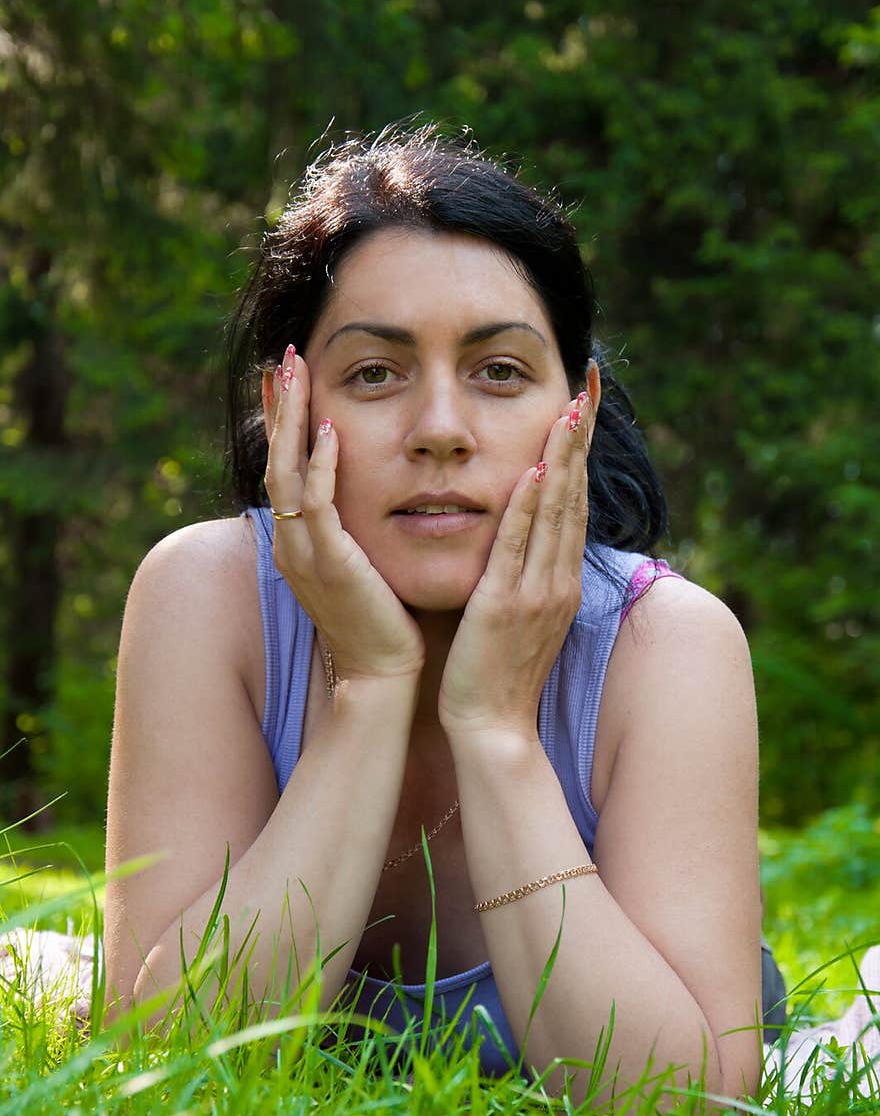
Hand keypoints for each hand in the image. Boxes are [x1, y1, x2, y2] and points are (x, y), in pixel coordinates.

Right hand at [262, 346, 425, 682]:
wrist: (384, 676)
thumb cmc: (385, 625)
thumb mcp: (364, 567)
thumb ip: (358, 530)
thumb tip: (379, 493)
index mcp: (298, 544)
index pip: (284, 468)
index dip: (283, 422)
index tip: (288, 379)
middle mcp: (291, 544)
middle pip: (274, 459)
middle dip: (278, 406)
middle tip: (283, 356)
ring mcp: (304, 553)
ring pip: (286, 472)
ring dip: (291, 419)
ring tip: (295, 371)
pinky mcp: (329, 563)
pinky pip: (315, 503)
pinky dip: (320, 463)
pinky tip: (329, 428)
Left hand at [437, 386, 595, 739]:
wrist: (494, 729)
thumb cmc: (498, 674)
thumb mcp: (521, 617)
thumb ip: (526, 576)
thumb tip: (524, 539)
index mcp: (562, 580)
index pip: (574, 502)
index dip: (580, 452)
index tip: (583, 406)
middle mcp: (559, 580)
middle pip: (574, 495)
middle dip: (580, 438)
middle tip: (587, 386)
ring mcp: (537, 593)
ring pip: (553, 514)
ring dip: (561, 459)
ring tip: (568, 410)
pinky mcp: (506, 606)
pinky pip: (517, 549)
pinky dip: (526, 510)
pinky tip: (531, 473)